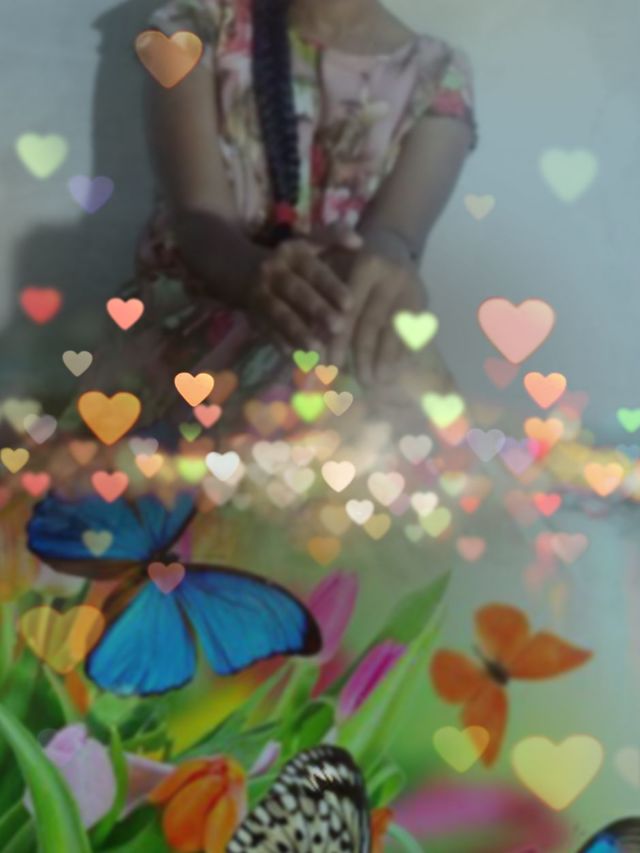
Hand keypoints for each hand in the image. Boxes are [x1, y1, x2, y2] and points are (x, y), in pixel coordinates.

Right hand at [247, 226, 361, 355]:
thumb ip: (334, 238)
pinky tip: (295, 357)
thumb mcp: (309, 243)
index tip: (350, 303)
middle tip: (339, 327)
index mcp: (292, 254)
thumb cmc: (291, 261)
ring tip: (317, 349)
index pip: (313, 270)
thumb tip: (358, 241)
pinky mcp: (253, 316)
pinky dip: (280, 344)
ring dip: (298, 332)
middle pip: (296, 292)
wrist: (241, 270)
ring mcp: (260, 296)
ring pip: (279, 314)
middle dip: (317, 310)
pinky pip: (266, 331)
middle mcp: (273, 273)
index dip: (331, 286)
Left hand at [327, 250, 427, 385]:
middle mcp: (392, 277)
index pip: (350, 310)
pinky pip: (414, 330)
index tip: (330, 366)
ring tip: (376, 380)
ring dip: (386, 359)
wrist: (391, 242)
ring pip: (398, 330)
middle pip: (374, 323)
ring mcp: (412, 288)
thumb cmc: (349, 259)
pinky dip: (404, 352)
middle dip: (363, 356)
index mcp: (367, 266)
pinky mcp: (424, 299)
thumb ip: (323, 299)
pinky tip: (394, 369)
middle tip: (355, 381)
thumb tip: (312, 343)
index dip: (339, 341)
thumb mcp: (332, 266)